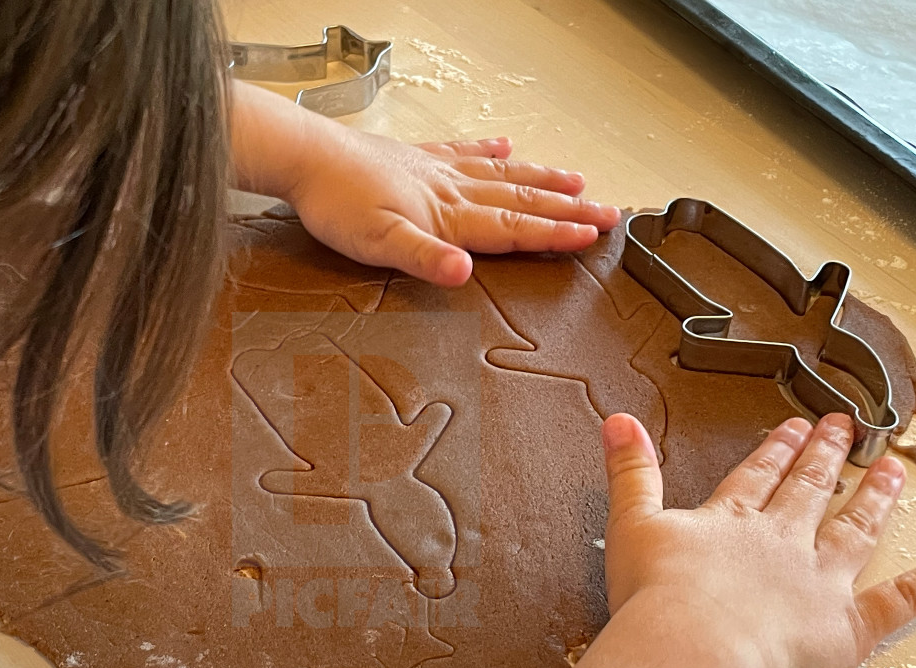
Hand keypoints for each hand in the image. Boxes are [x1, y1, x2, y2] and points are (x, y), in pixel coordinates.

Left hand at [230, 83, 619, 286]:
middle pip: (522, 198)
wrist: (307, 158)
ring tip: (576, 180)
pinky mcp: (416, 157)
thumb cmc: (337, 204)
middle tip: (608, 213)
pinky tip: (504, 144)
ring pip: (502, 174)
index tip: (592, 237)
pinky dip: (489, 150)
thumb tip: (464, 274)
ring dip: (542, 178)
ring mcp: (436, 169)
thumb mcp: (378, 243)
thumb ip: (424, 259)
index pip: (513, 228)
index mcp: (448, 214)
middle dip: (568, 208)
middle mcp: (451, 188)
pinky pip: (464, 150)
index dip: (555, 234)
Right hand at [601, 411, 915, 667]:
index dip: (778, 450)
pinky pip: (889, 604)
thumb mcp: (632, 524)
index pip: (759, 475)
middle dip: (825, 459)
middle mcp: (780, 543)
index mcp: (731, 521)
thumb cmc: (659, 598)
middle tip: (844, 431)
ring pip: (853, 532)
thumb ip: (630, 473)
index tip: (795, 428)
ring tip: (891, 475)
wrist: (694, 649)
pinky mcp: (842, 626)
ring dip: (874, 501)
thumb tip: (620, 422)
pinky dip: (913, 590)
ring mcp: (817, 581)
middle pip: (808, 492)